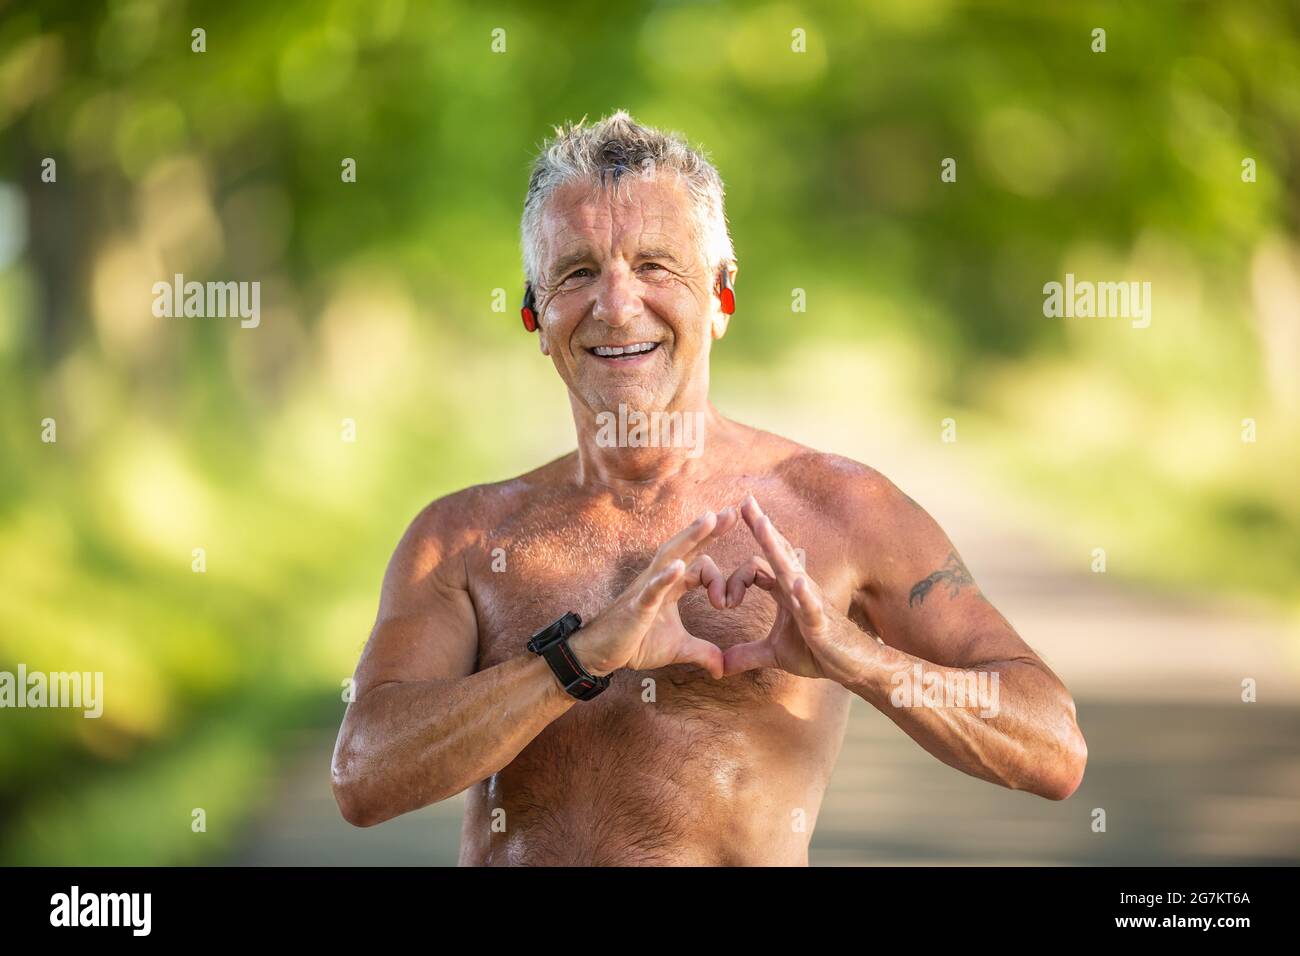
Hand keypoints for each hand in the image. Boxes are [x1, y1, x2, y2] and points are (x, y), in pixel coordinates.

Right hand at [568, 507, 739, 679]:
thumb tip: (723, 670)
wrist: (601, 654)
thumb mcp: (677, 648)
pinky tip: (678, 565)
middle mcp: (660, 579)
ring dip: (690, 537)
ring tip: (709, 519)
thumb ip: (702, 653)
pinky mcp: (636, 606)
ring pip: (670, 556)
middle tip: (734, 510)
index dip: (719, 579)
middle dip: (709, 529)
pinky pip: (652, 589)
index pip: (700, 565)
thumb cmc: (635, 643)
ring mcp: (647, 589)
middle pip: (687, 547)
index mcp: (672, 585)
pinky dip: (665, 577)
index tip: (732, 602)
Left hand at [722, 495, 870, 683]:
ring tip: (763, 525)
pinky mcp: (822, 621)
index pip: (757, 568)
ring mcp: (811, 601)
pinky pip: (812, 604)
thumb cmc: (818, 652)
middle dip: (761, 527)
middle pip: (776, 551)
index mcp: (784, 591)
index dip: (734, 581)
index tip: (722, 602)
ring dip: (776, 547)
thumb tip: (721, 666)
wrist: (853, 667)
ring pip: (790, 569)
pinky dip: (804, 594)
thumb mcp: (775, 655)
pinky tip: (795, 583)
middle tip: (746, 500)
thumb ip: (747, 655)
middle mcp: (797, 588)